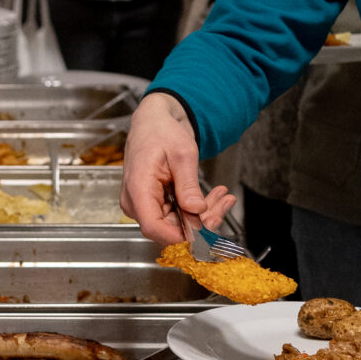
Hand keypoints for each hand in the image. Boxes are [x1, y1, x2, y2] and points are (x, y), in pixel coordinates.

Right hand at [119, 91, 232, 242]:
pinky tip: (215, 197)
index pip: (153, 227)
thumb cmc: (161, 132)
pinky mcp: (153, 205)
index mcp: (138, 188)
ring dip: (203, 214)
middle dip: (201, 221)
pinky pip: (176, 216)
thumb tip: (197, 210)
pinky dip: (197, 209)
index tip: (206, 231)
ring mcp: (143, 206)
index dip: (180, 236)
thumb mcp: (182, 154)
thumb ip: (188, 184)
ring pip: (176, 224)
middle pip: (169, 228)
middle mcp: (136, 202)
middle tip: (223, 203)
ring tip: (223, 197)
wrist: (153, 123)